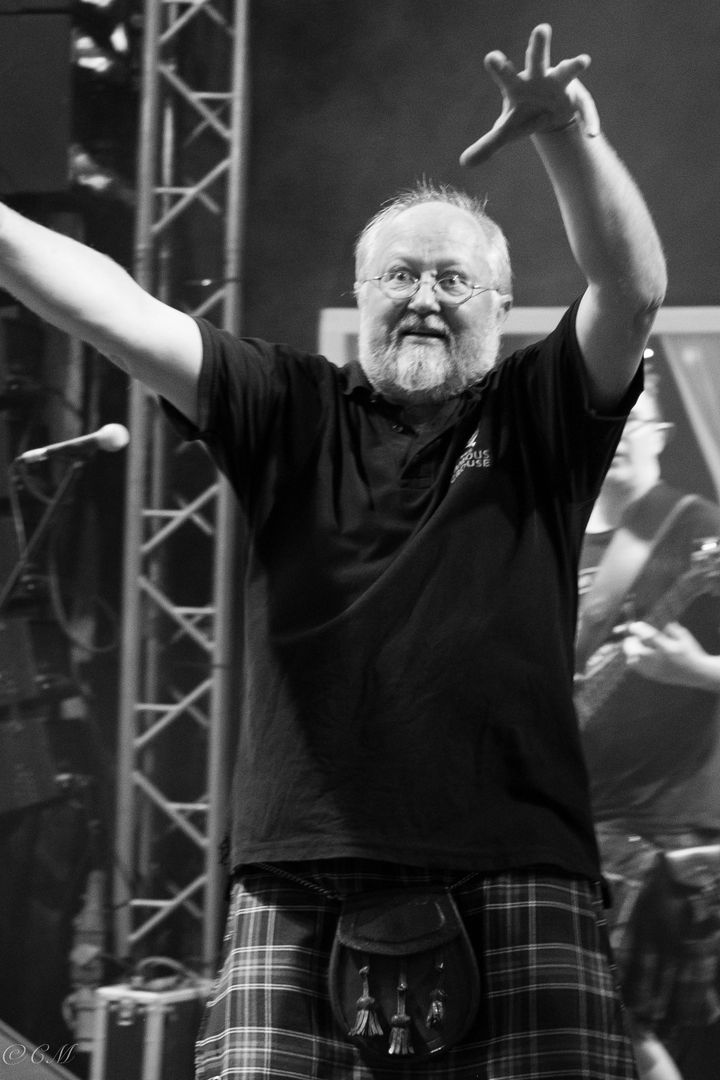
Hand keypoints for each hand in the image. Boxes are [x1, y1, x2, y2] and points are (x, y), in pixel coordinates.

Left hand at [460, 23, 598, 167]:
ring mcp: (560, 85)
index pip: (506, 74)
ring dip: (573, 65)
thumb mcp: (507, 131)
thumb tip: (464, 164)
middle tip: (542, 28)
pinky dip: (589, 122)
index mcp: (518, 85)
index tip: (491, 58)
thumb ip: (487, 144)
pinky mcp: (578, 98)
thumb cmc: (524, 116)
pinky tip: (591, 135)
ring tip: (582, 60)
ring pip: (566, 72)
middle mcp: (539, 77)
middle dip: (539, 44)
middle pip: (537, 59)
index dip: (499, 67)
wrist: (550, 114)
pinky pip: (586, 110)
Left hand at [622, 620, 719, 689]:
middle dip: (631, 641)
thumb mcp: (684, 636)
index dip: (638, 630)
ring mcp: (655, 670)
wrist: (697, 673)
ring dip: (630, 651)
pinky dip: (634, 659)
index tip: (634, 625)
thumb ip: (670, 628)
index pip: (648, 637)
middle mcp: (659, 660)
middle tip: (632, 636)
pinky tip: (638, 655)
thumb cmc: (690, 651)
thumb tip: (657, 619)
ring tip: (635, 645)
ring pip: (633, 661)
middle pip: (636, 651)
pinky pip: (637, 668)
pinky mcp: (653, 676)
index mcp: (667, 648)